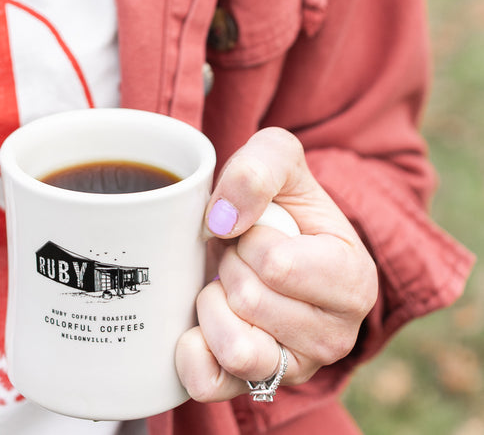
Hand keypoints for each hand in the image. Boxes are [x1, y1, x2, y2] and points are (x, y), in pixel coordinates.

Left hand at [174, 127, 378, 403]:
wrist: (269, 238)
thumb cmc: (280, 199)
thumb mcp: (278, 157)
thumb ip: (257, 169)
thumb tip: (221, 220)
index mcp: (353, 279)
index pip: (276, 264)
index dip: (249, 237)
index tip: (257, 229)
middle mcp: (336, 336)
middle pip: (249, 300)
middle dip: (230, 264)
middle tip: (241, 254)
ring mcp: (298, 368)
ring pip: (234, 348)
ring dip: (214, 303)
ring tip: (228, 284)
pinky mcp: (257, 389)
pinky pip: (210, 383)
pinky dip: (193, 350)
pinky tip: (202, 321)